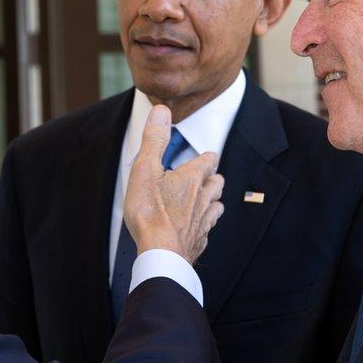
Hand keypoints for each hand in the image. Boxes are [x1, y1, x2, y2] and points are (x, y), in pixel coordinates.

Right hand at [123, 105, 224, 264]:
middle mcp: (203, 198)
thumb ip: (154, 139)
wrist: (159, 253)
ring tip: (205, 200)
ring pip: (217, 206)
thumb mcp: (145, 168)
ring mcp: (203, 221)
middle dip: (212, 177)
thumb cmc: (150, 211)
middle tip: (205, 176)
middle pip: (217, 183)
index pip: (208, 160)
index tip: (204, 156)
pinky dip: (204, 226)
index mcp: (191, 178)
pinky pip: (207, 230)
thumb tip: (161, 110)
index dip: (206, 157)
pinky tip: (196, 228)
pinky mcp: (198, 241)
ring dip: (212, 201)